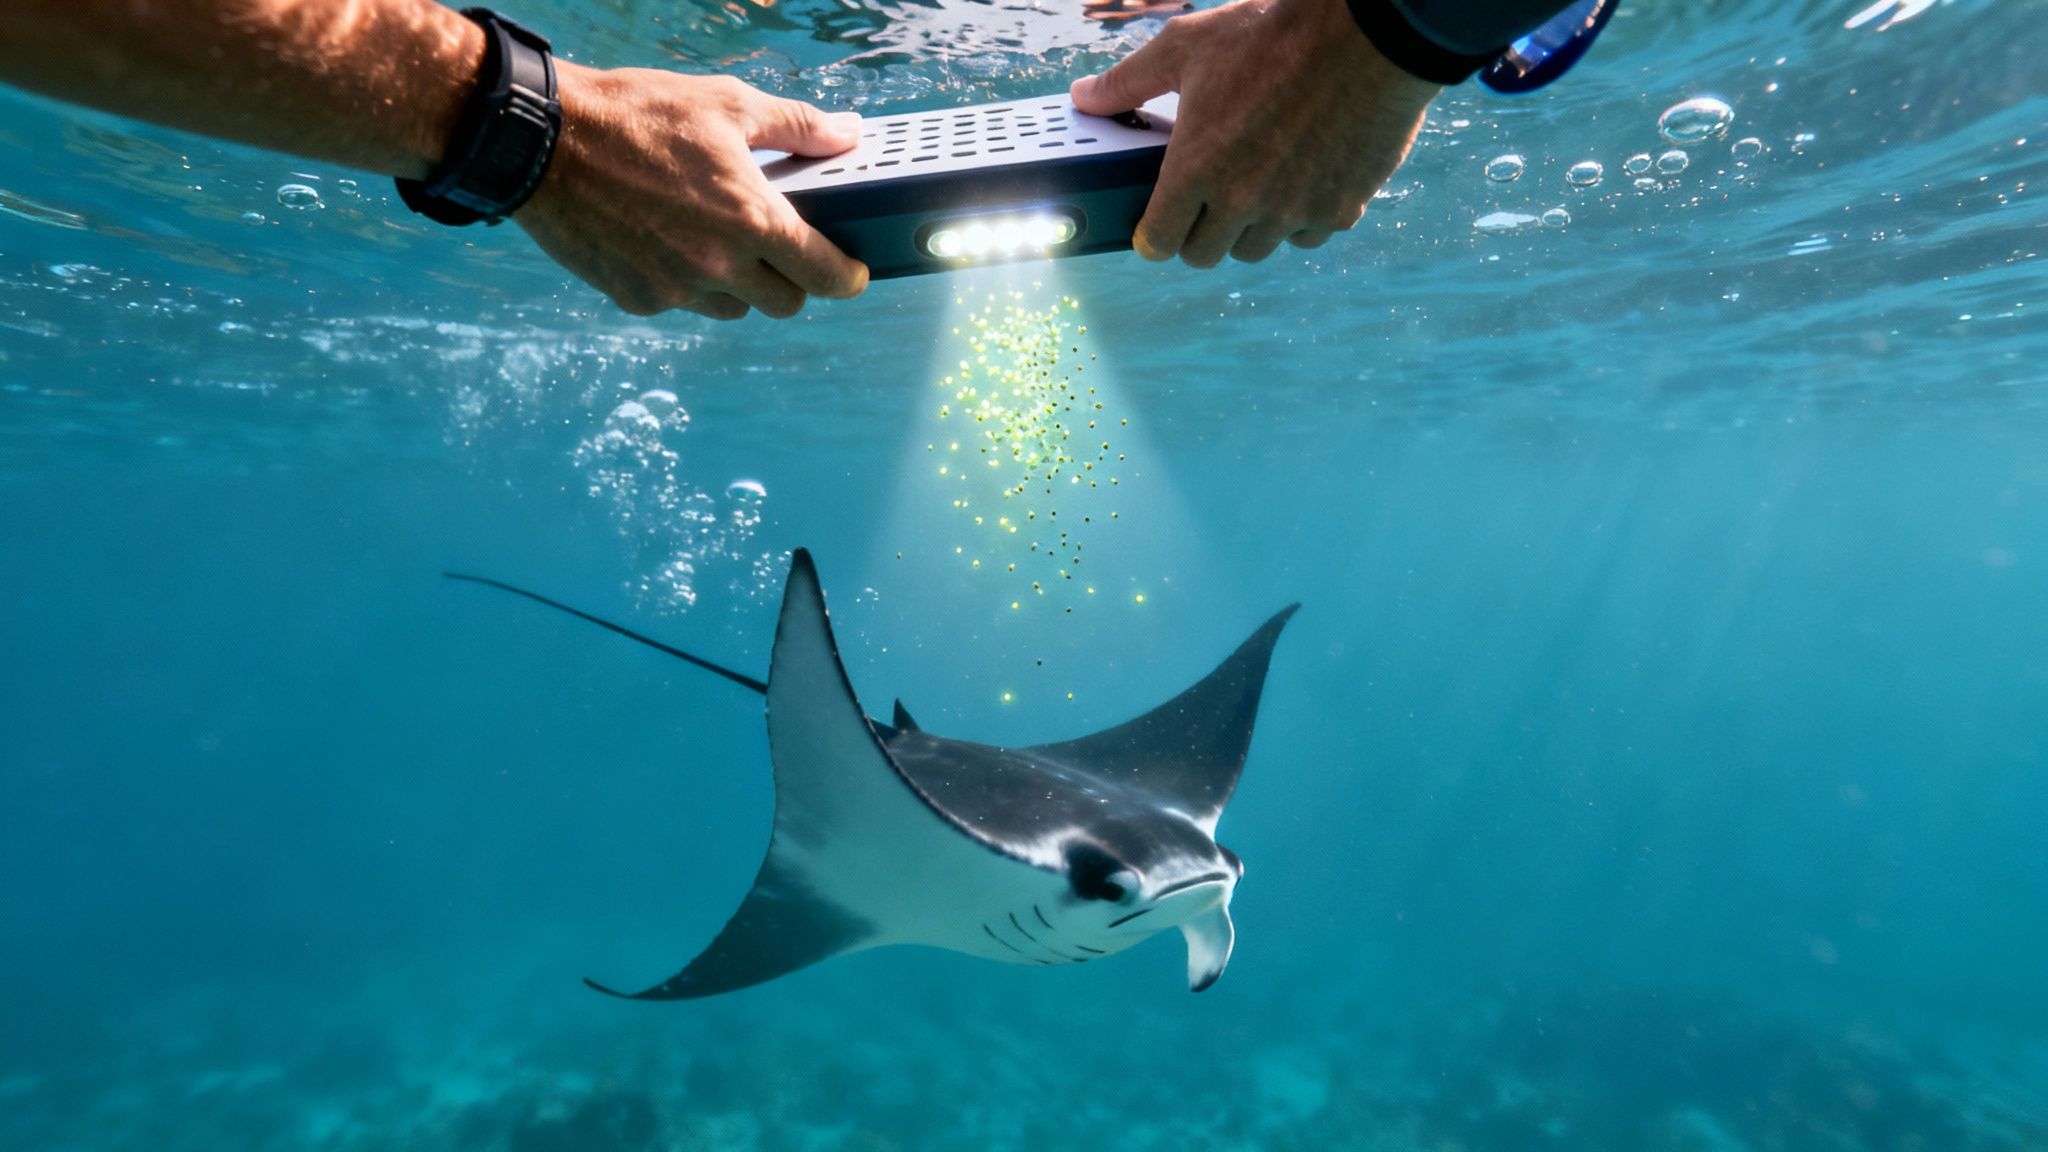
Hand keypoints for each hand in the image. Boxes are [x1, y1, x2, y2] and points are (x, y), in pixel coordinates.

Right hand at [517, 67, 868, 318]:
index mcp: (752, 220)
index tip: (852, 271)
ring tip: (713, 234)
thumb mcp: (727, 103)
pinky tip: (664, 237)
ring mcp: (675, 289)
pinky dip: (685, 281)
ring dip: (737, 284)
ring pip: (733, 308)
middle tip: (779, 246)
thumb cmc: (637, 113)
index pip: (825, 275)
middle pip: (785, 304)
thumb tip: (849, 133)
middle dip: (792, 279)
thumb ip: (797, 126)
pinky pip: (680, 303)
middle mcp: (719, 266)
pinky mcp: (636, 299)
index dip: (847, 277)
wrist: (542, 140)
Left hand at [1070, 0, 1441, 266]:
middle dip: (1197, 232)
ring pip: (1256, 249)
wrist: (1367, 34)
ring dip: (1247, 227)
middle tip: (1204, 197)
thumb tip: (1084, 98)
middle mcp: (1242, 203)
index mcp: (1196, 170)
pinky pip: (1307, 236)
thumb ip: (1129, 81)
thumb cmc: (1271, 35)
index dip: (1152, 234)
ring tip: (1253, 181)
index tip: (1157, 222)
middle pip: (1204, 255)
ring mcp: (1293, 212)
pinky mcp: (1339, 210)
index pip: (1157, 243)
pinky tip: (1299, 179)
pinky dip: (1299, 218)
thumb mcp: (1185, 47)